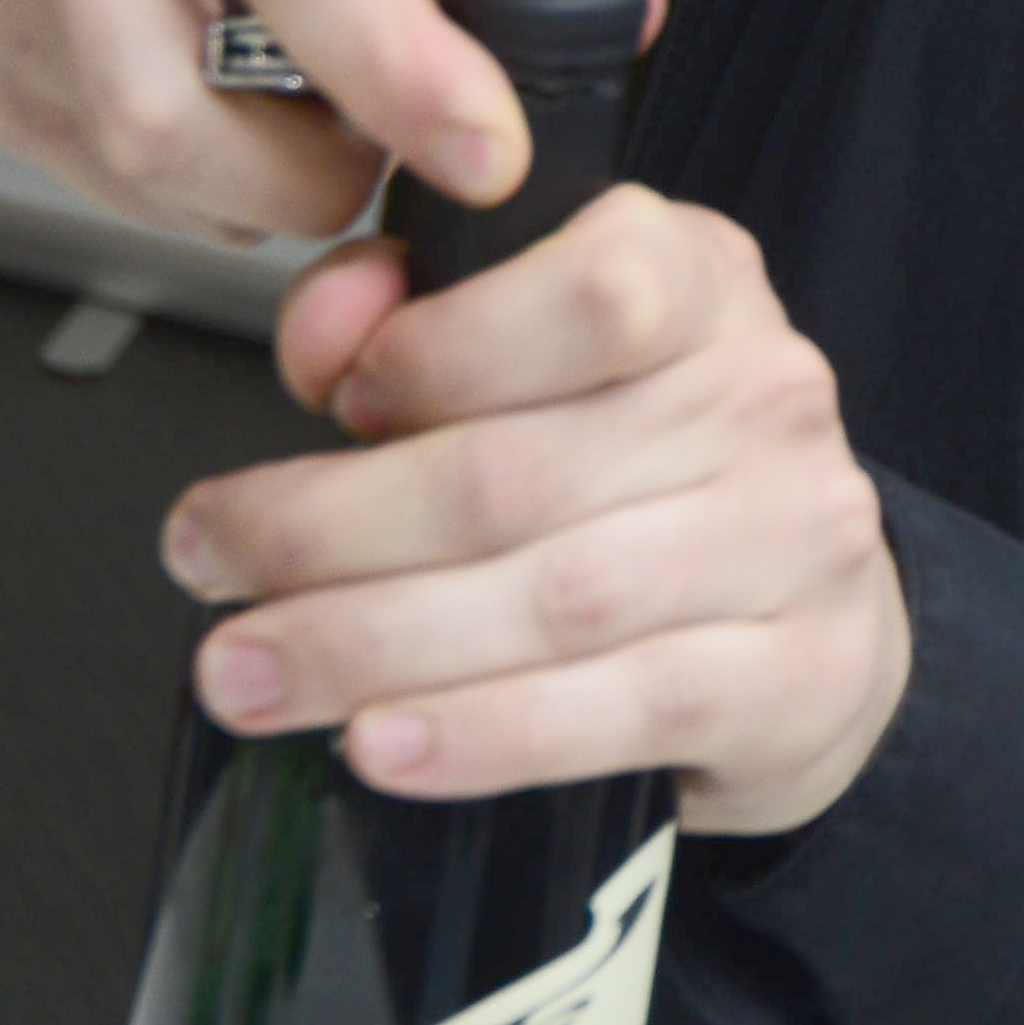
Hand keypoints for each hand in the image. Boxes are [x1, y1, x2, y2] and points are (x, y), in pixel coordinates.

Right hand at [0, 0, 571, 248]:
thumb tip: (600, 27)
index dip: (393, 71)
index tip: (485, 154)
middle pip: (175, 113)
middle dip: (319, 168)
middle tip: (385, 133)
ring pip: (150, 174)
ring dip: (271, 184)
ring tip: (312, 101)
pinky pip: (116, 194)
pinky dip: (210, 191)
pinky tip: (237, 111)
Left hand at [162, 190, 909, 834]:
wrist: (814, 622)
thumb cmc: (643, 473)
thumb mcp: (542, 356)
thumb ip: (414, 316)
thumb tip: (329, 324)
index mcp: (700, 283)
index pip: (592, 292)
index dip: (440, 351)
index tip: (333, 401)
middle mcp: (764, 398)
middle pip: (521, 474)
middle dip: (328, 529)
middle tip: (210, 564)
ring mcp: (796, 541)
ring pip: (553, 601)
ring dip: (369, 645)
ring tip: (249, 672)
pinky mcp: (798, 679)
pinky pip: (619, 710)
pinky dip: (481, 734)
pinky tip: (380, 741)